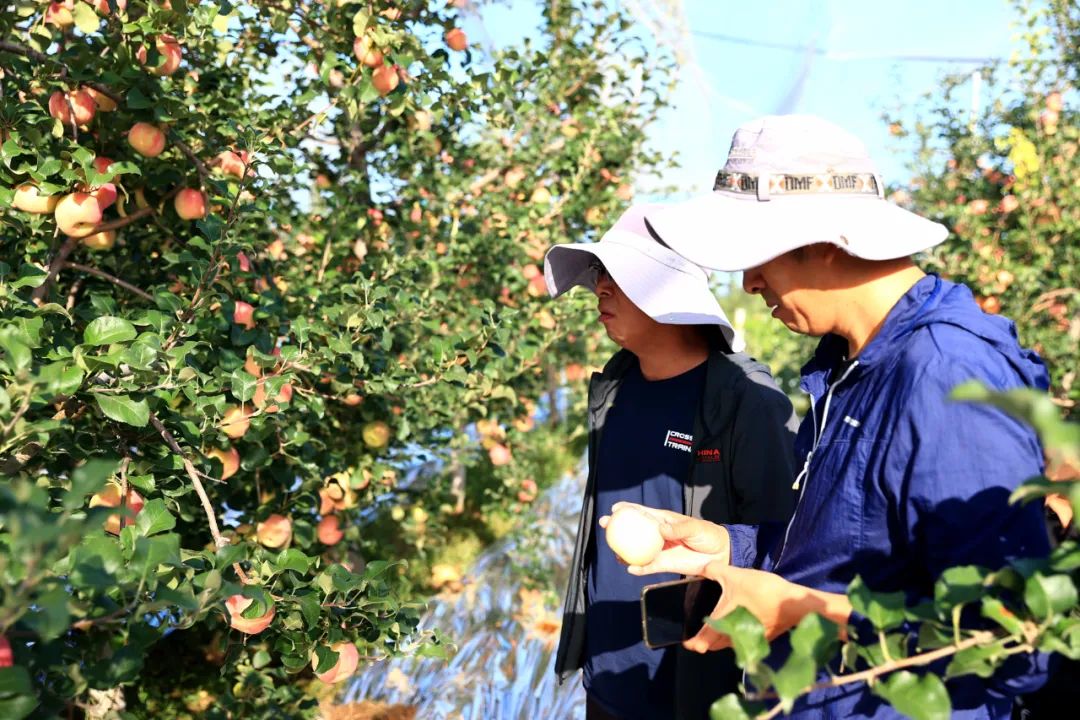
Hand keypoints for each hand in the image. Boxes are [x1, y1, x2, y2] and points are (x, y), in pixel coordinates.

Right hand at [597, 502, 729, 576]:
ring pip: (637, 550)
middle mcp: (658, 535)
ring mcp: (660, 550)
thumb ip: (678, 529)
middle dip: (618, 529)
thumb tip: (661, 530)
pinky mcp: (664, 564)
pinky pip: (648, 567)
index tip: (615, 509)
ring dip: (625, 551)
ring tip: (615, 552)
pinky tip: (631, 569)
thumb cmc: (708, 535)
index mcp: (664, 521)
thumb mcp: (694, 527)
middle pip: (634, 531)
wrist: (720, 554)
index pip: (643, 513)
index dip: (628, 509)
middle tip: (606, 527)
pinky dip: (639, 568)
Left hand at [682, 562, 851, 653]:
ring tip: (718, 629)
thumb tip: (703, 565)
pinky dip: (737, 638)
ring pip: (730, 645)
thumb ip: (715, 570)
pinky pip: (744, 643)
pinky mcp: (763, 639)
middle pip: (716, 645)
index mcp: (725, 622)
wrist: (794, 604)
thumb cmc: (762, 591)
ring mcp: (751, 640)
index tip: (687, 643)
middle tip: (699, 636)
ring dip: (722, 641)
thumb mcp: (735, 575)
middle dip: (706, 643)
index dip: (694, 643)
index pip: (704, 639)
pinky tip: (739, 627)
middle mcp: (736, 636)